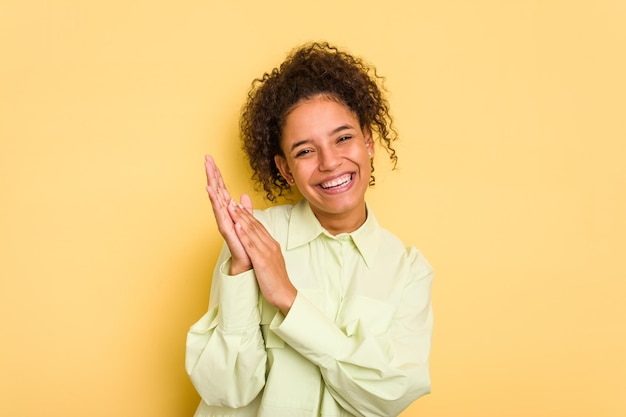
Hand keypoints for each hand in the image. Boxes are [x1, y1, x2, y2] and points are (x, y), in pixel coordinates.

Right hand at [204, 155, 252, 274]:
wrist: (248, 265)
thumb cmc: (246, 247)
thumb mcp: (247, 223)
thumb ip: (245, 210)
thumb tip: (243, 196)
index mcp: (230, 212)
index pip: (223, 190)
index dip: (218, 174)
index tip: (211, 159)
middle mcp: (225, 216)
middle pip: (217, 191)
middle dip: (212, 174)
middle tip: (207, 158)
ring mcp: (225, 222)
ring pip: (217, 200)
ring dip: (212, 184)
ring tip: (207, 170)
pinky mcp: (227, 231)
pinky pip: (220, 214)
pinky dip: (215, 202)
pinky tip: (210, 190)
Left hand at [228, 203, 296, 314]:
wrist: (285, 294)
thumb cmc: (277, 281)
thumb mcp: (271, 261)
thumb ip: (265, 250)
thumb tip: (259, 245)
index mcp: (272, 245)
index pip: (258, 226)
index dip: (247, 215)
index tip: (238, 206)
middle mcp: (270, 245)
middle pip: (254, 225)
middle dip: (242, 212)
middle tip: (232, 201)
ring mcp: (266, 252)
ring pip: (252, 232)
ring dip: (241, 218)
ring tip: (231, 207)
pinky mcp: (262, 261)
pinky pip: (251, 246)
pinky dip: (244, 234)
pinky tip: (237, 226)